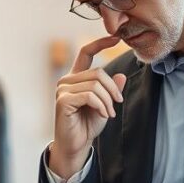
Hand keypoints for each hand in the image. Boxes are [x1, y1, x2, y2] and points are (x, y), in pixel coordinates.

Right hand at [48, 36, 127, 177]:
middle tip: (118, 103)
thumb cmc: (87, 125)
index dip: (100, 43)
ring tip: (109, 113)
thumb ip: (111, 90)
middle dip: (112, 89)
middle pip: (98, 72)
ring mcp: (63, 90)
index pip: (85, 53)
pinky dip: (101, 105)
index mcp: (76, 78)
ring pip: (96, 85)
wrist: (77, 145)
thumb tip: (120, 75)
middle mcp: (67, 80)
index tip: (116, 37)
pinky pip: (90, 96)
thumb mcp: (105, 104)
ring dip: (108, 101)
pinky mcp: (63, 100)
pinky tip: (104, 115)